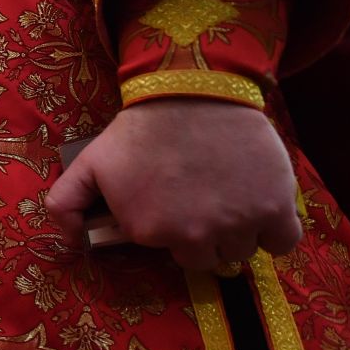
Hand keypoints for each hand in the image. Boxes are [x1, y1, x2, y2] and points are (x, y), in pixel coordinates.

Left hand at [46, 99, 300, 271]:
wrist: (194, 91)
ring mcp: (237, 223)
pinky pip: (284, 243)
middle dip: (207, 236)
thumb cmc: (142, 129)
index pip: (172, 253)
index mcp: (150, 231)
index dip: (176, 230)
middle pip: (209, 258)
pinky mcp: (275, 208)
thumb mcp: (90, 163)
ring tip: (232, 199)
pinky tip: (265, 210)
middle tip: (206, 202)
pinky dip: (277, 232)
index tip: (178, 204)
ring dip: (241, 232)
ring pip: (243, 252)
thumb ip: (65, 202)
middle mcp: (194, 235)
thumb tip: (68, 238)